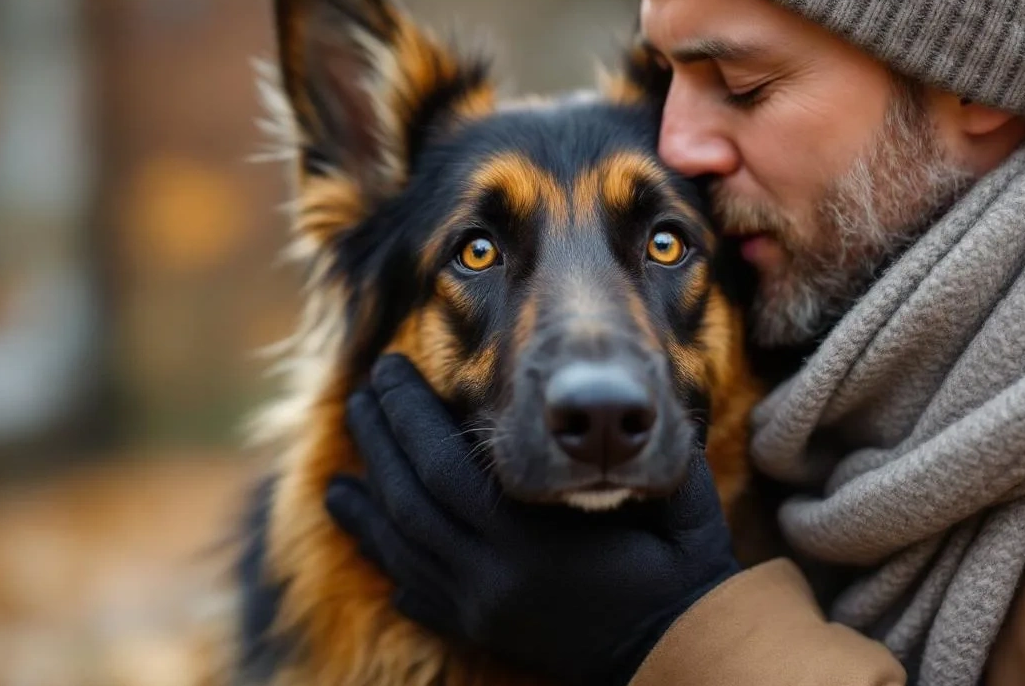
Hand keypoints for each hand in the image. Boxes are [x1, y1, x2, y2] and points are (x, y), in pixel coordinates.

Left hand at [325, 354, 740, 685]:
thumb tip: (635, 394)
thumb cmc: (685, 575)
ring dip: (366, 505)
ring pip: (401, 551)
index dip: (408, 414)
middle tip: (360, 395)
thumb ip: (654, 452)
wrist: (682, 656)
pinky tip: (369, 540)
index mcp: (532, 539)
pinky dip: (386, 561)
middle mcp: (493, 576)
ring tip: (339, 473)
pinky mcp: (483, 631)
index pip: (443, 464)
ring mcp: (482, 609)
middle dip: (378, 441)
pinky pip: (415, 595)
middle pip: (408, 500)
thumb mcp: (679, 506)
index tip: (388, 369)